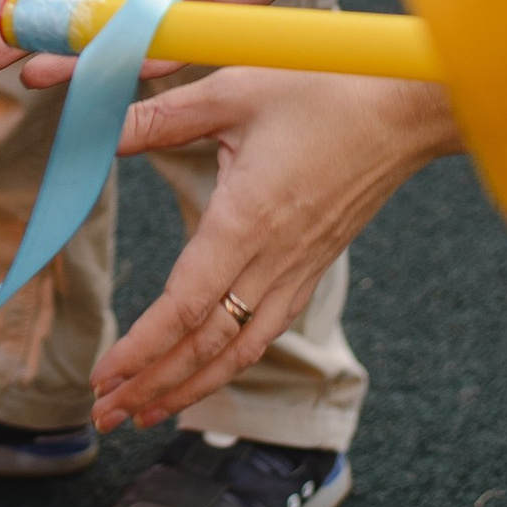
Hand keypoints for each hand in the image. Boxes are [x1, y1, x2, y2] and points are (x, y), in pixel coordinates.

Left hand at [84, 68, 460, 430]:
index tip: (104, 376)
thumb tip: (100, 127)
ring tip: (144, 412)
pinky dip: (229, 363)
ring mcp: (298, 270)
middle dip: (151, 386)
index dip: (142, 349)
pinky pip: (266, 331)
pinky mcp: (312, 267)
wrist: (405, 110)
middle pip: (205, 346)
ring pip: (238, 350)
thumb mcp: (232, 90)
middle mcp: (273, 260)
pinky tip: (205, 373)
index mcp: (246, 222)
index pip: (186, 308)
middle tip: (105, 416)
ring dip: (188, 386)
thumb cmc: (322, 91)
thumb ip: (162, 116)